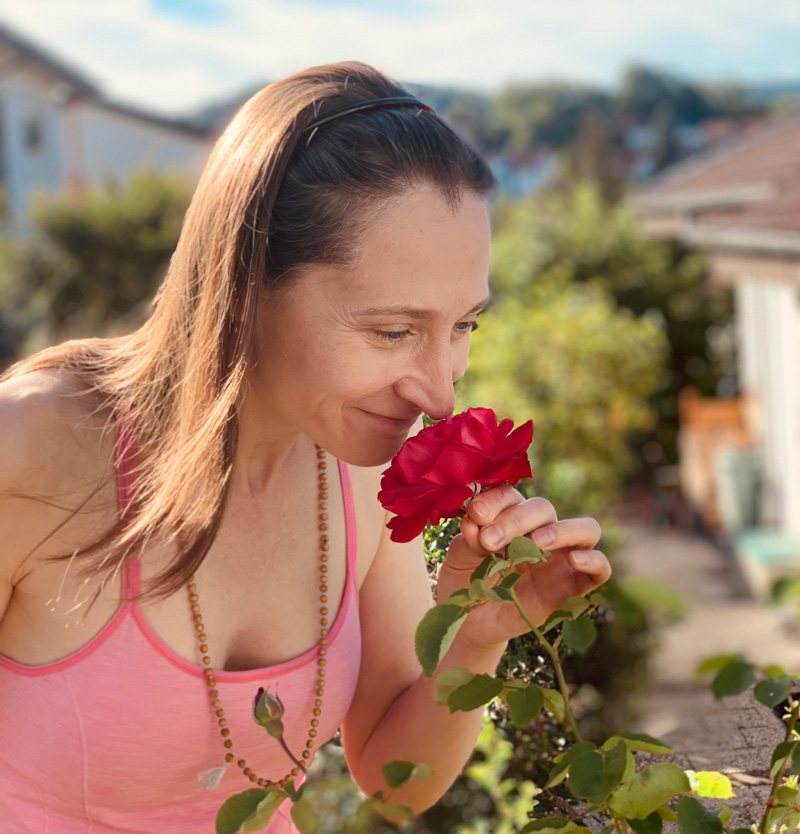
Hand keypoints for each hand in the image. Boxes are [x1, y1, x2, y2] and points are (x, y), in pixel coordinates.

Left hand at [436, 485, 609, 652]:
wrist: (470, 623)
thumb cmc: (466, 582)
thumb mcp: (460, 558)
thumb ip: (470, 537)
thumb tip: (476, 518)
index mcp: (511, 517)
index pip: (512, 496)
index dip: (495, 500)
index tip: (476, 514)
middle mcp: (540, 531)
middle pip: (544, 508)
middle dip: (516, 519)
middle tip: (489, 540)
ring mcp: (561, 558)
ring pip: (585, 529)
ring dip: (562, 531)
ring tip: (536, 543)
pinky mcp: (572, 587)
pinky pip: (600, 569)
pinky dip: (594, 561)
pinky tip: (574, 560)